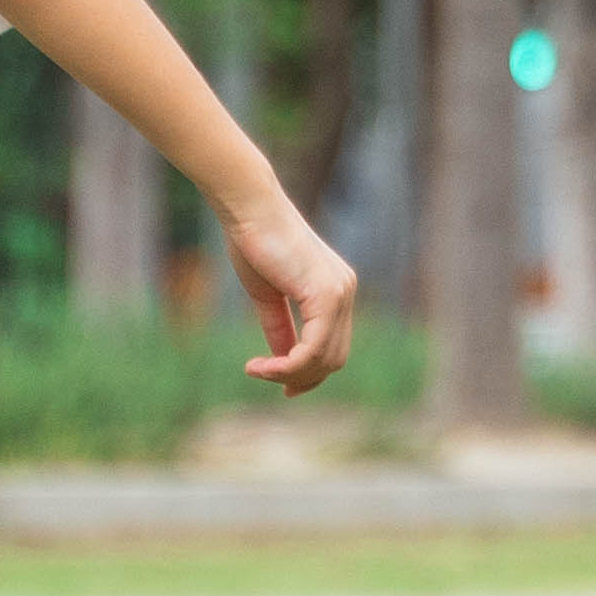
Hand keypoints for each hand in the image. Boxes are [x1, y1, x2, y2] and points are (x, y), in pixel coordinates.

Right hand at [229, 204, 362, 396]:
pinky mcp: (326, 295)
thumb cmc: (253, 243)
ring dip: (288, 374)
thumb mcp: (268, 296)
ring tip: (255, 370)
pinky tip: (260, 366)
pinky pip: (313, 349)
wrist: (249, 209)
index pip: (334, 346)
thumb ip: (280, 328)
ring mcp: (340, 293)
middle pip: (333, 358)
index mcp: (336, 289)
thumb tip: (282, 361)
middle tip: (263, 376)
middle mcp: (345, 291)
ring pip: (324, 359)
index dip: (310, 372)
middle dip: (300, 378)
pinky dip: (287, 366)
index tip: (282, 386)